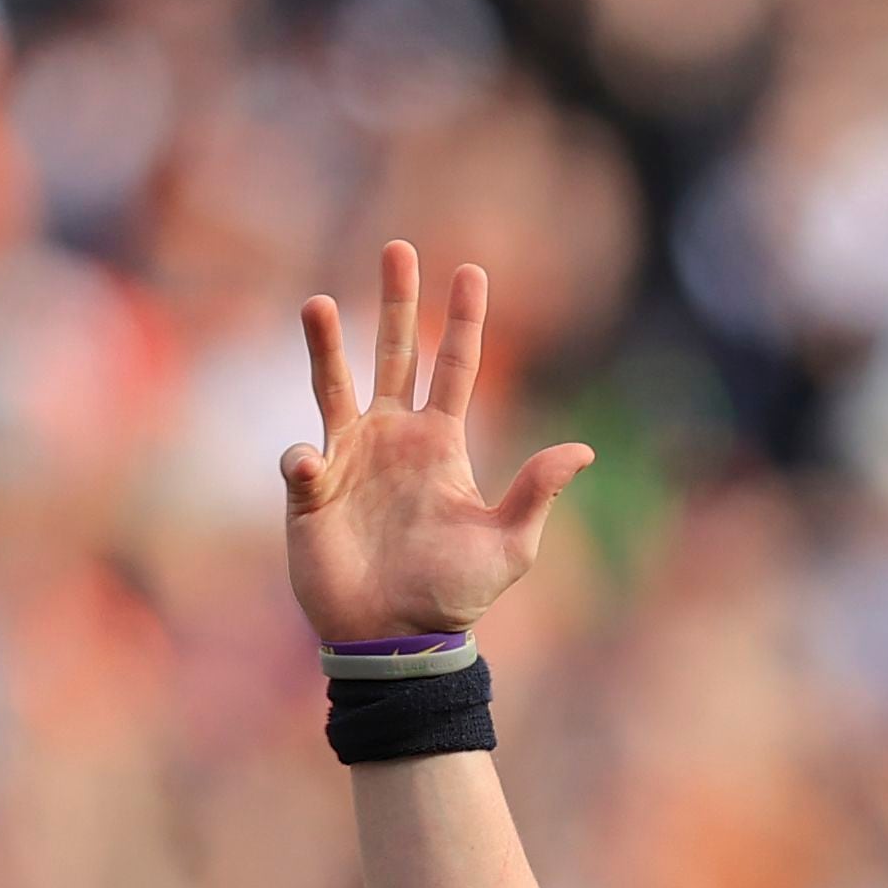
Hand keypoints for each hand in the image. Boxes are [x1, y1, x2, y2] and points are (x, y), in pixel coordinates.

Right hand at [280, 241, 593, 644]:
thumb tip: (584, 449)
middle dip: (396, 301)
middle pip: (393, 353)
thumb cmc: (452, 595)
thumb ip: (537, 494)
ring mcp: (348, 459)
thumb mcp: (509, 547)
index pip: (455, 368)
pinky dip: (306, 458)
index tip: (472, 270)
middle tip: (398, 248)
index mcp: (441, 444)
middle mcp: (393, 438)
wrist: (396, 639)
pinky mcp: (311, 491)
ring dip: (324, 344)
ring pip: (333, 384)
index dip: (463, 321)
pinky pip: (302, 459)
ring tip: (316, 303)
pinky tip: (314, 468)